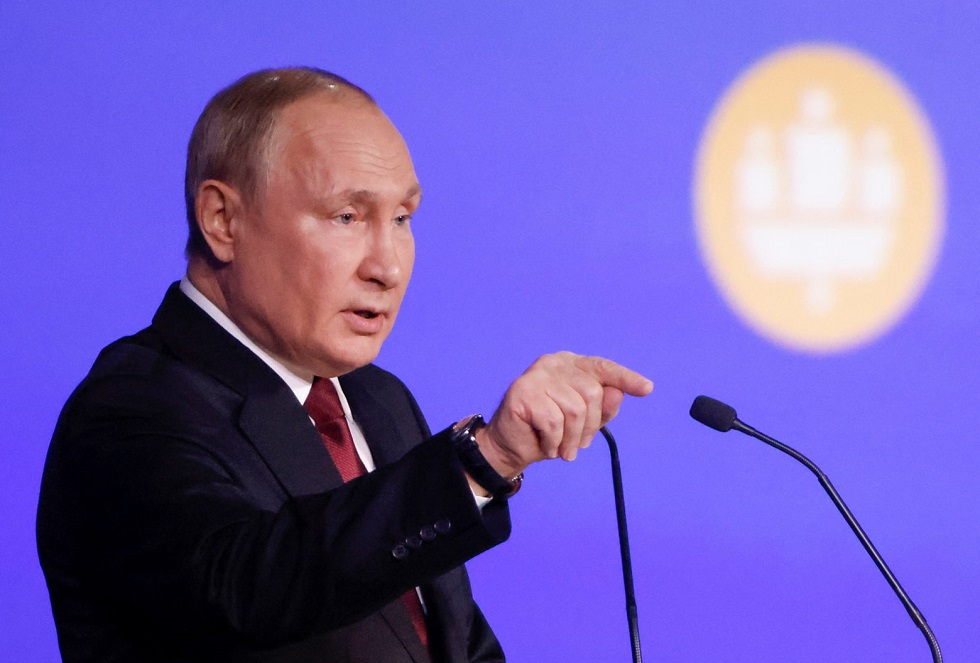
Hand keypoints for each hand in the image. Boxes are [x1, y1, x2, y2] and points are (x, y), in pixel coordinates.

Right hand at [475, 352, 652, 478]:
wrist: (511, 448)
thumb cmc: (549, 433)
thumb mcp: (584, 424)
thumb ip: (603, 408)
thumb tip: (617, 393)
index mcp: (571, 365)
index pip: (603, 368)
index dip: (625, 378)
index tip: (647, 388)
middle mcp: (554, 363)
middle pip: (593, 393)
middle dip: (589, 427)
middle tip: (576, 444)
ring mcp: (537, 375)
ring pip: (575, 410)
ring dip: (571, 439)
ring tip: (561, 447)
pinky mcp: (523, 391)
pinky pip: (554, 422)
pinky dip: (554, 442)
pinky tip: (545, 444)